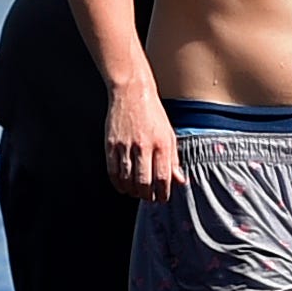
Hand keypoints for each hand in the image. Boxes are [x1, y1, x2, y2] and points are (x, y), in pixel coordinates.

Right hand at [102, 79, 181, 203]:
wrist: (132, 92)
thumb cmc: (152, 113)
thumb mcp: (169, 134)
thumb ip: (173, 160)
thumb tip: (179, 180)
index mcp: (162, 144)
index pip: (163, 178)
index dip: (163, 193)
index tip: (162, 198)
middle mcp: (144, 146)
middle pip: (144, 182)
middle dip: (147, 196)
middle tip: (149, 198)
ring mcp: (126, 146)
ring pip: (127, 179)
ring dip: (132, 191)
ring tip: (136, 192)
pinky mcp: (111, 144)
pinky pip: (112, 171)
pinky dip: (117, 183)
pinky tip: (122, 185)